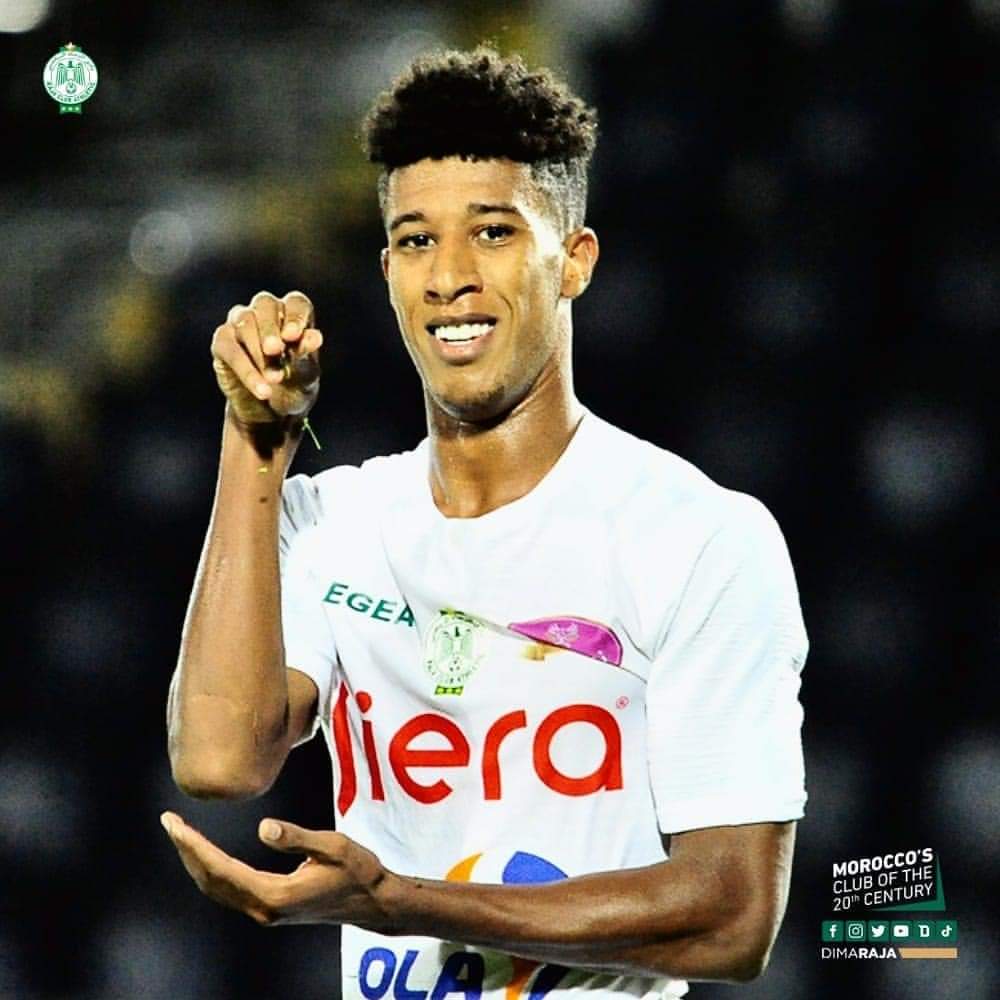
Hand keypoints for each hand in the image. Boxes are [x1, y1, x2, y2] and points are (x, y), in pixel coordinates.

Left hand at [160, 811, 393, 929]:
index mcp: (275, 895)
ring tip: (183, 836)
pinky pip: (230, 891)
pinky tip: (209, 857)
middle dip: (187, 851)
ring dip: (196, 863)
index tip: (174, 824)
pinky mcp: (271, 910)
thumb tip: (263, 827)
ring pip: (218, 889)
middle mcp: (264, 909)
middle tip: (170, 823)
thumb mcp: (333, 847)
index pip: (222, 868)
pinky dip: (212, 872)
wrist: (373, 902)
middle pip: (212, 881)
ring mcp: (266, 913)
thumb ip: (297, 837)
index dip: (194, 845)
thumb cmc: (359, 871)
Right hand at [211, 290, 322, 426]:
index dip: (295, 317)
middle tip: (275, 350)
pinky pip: (230, 348)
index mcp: (293, 314)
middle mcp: (265, 311)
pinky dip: (246, 370)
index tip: (293, 336)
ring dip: (258, 352)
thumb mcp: (305, 375)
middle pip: (265, 304)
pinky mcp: (222, 342)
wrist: (271, 412)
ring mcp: (240, 323)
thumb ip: (306, 355)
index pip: (296, 303)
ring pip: (244, 322)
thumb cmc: (294, 386)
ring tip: (274, 380)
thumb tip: (315, 337)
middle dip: (270, 328)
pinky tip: (261, 389)